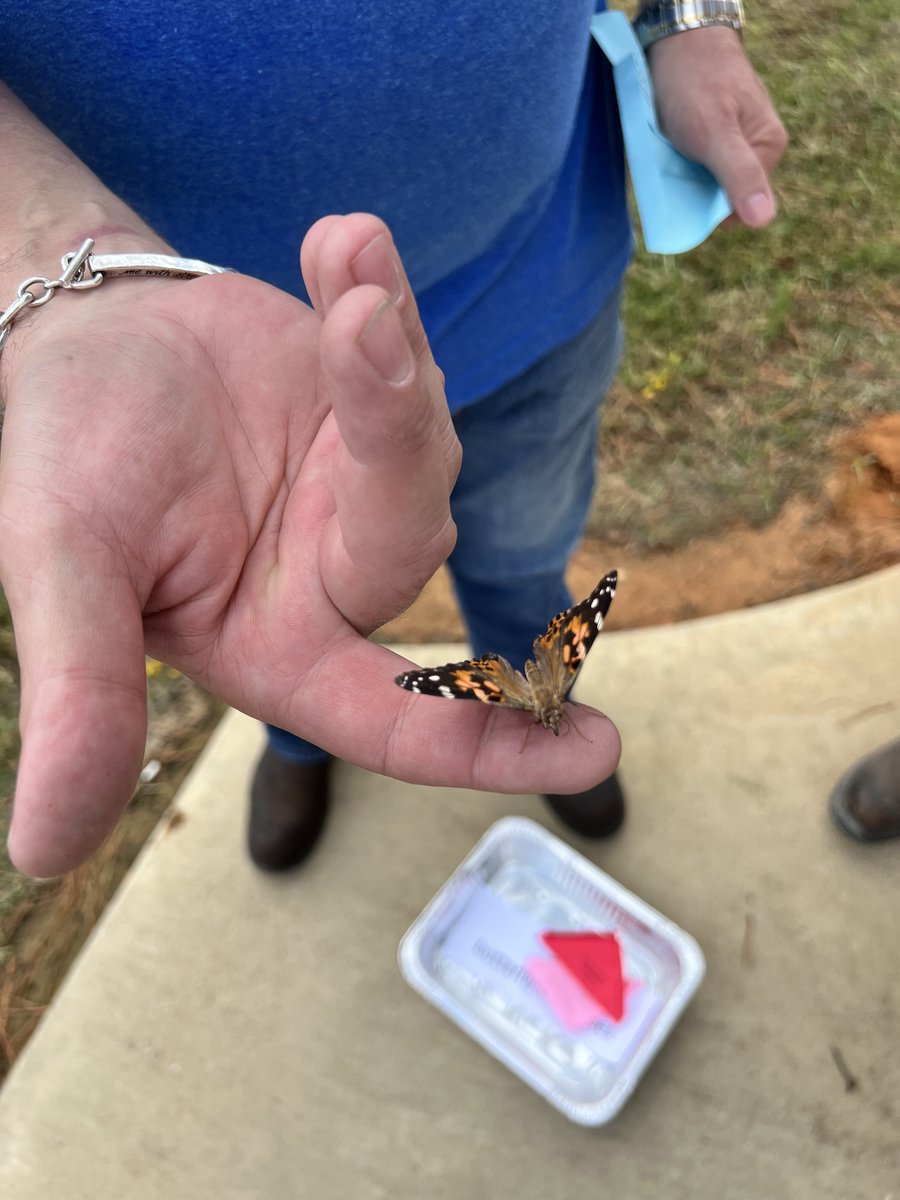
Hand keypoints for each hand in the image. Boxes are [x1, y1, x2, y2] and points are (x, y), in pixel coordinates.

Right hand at [0, 213, 620, 875]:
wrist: (72, 339)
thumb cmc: (59, 464)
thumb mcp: (65, 577)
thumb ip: (80, 700)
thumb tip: (42, 854)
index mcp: (280, 650)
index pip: (400, 724)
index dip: (494, 748)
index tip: (598, 752)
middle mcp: (336, 578)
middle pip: (417, 530)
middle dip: (393, 426)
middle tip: (357, 322)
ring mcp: (363, 484)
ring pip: (426, 434)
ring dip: (388, 350)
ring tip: (343, 270)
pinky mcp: (374, 399)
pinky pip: (411, 351)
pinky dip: (387, 293)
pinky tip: (341, 241)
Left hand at [648, 27, 787, 227]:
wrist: (677, 38)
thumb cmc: (696, 82)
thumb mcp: (715, 134)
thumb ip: (739, 175)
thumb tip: (764, 221)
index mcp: (768, 150)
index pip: (739, 209)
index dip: (709, 210)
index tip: (686, 189)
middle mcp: (756, 148)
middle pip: (723, 196)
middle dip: (697, 192)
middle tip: (677, 164)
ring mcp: (736, 141)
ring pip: (708, 182)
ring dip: (686, 178)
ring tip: (674, 152)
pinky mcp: (716, 135)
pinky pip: (699, 164)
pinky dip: (682, 164)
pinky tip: (673, 147)